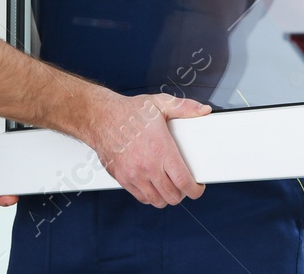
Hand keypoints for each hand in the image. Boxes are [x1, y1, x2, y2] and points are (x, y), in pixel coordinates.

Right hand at [84, 92, 210, 207]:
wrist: (100, 118)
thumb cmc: (128, 112)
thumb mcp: (160, 104)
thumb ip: (184, 107)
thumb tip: (203, 110)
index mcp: (161, 150)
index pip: (184, 182)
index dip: (195, 190)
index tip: (198, 187)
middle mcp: (148, 166)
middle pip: (172, 196)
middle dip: (182, 193)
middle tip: (183, 184)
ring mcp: (134, 175)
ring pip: (157, 201)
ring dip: (166, 196)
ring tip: (169, 186)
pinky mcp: (123, 179)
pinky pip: (141, 197)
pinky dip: (150, 196)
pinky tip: (153, 185)